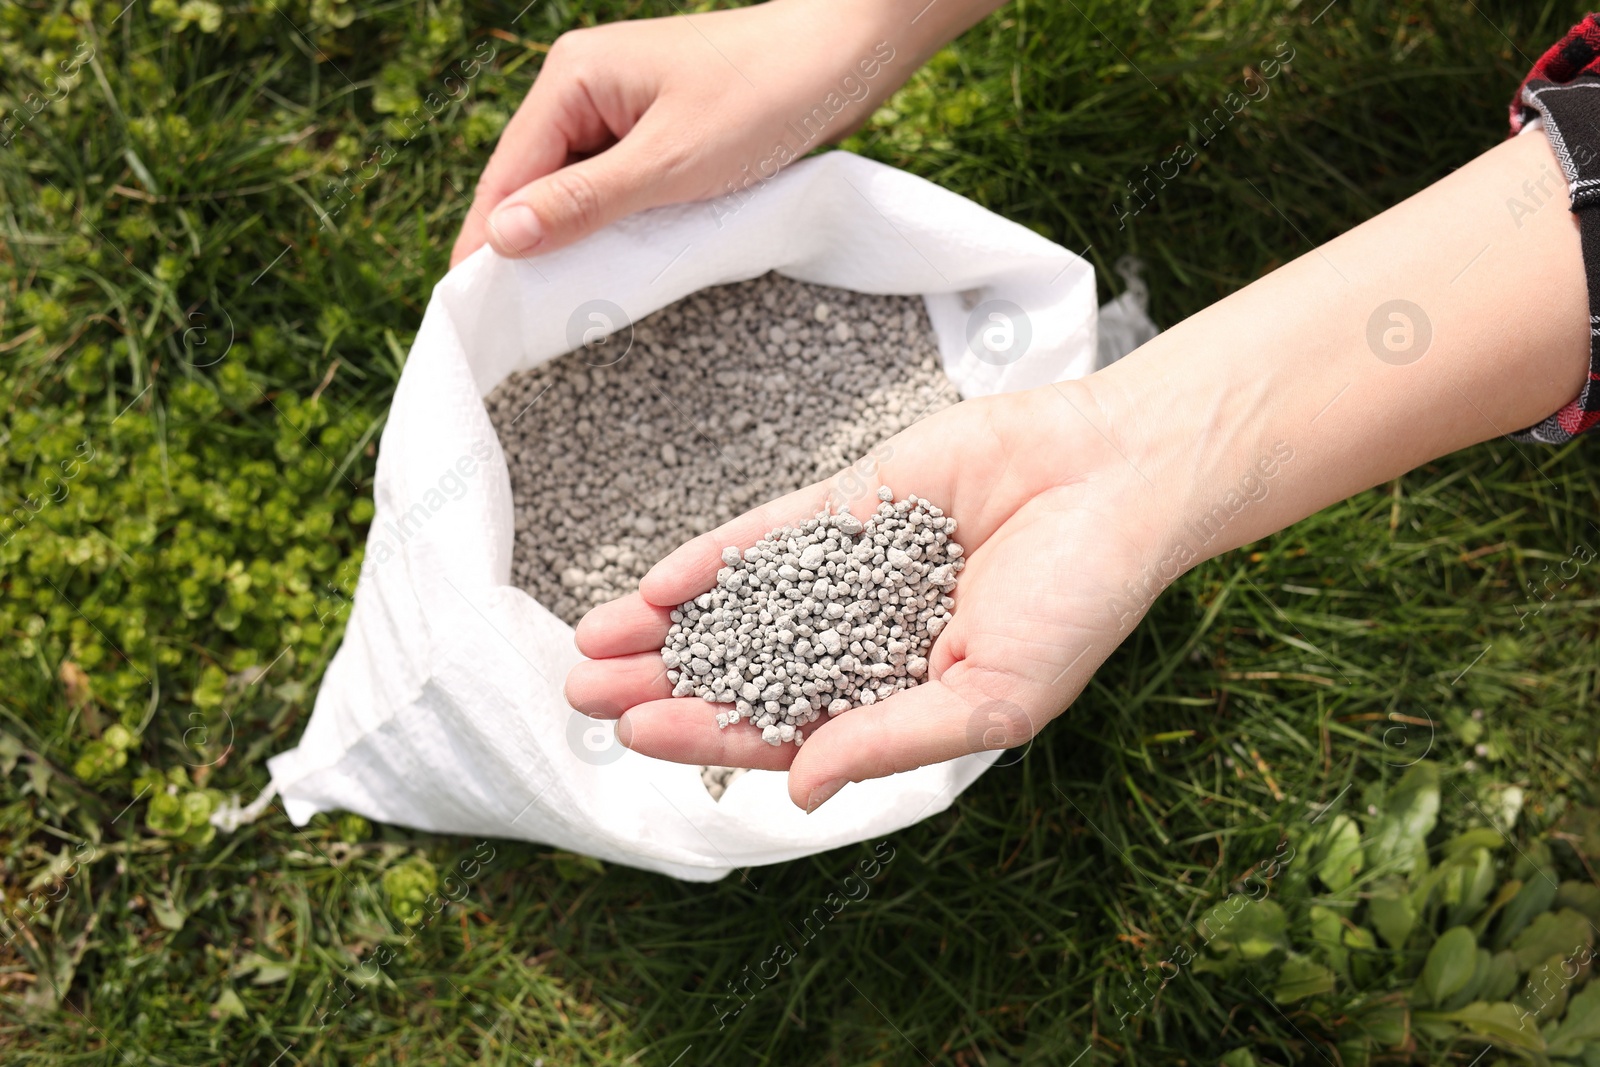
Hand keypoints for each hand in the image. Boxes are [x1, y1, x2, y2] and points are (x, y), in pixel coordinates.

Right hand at [450, 0, 959, 265]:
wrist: (845, 59)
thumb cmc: (763, 100)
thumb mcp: (670, 164)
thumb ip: (584, 202)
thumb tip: (503, 238)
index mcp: (572, 78)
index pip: (507, 173)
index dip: (488, 241)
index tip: (473, 307)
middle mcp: (584, 84)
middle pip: (533, 181)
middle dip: (529, 244)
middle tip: (518, 321)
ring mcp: (620, 105)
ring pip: (574, 186)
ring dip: (573, 237)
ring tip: (560, 303)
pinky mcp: (655, 126)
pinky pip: (613, 183)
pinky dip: (611, 222)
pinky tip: (612, 263)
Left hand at [564, 385, 1170, 811]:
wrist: (1116, 477)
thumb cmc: (1078, 601)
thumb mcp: (993, 699)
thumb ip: (892, 740)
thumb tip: (803, 792)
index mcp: (897, 698)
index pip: (785, 730)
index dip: (712, 736)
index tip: (640, 736)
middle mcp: (861, 639)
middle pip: (744, 671)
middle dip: (664, 686)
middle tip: (580, 698)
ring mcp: (851, 569)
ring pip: (741, 605)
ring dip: (668, 627)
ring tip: (590, 644)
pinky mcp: (851, 505)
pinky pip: (769, 537)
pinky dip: (715, 560)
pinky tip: (657, 583)